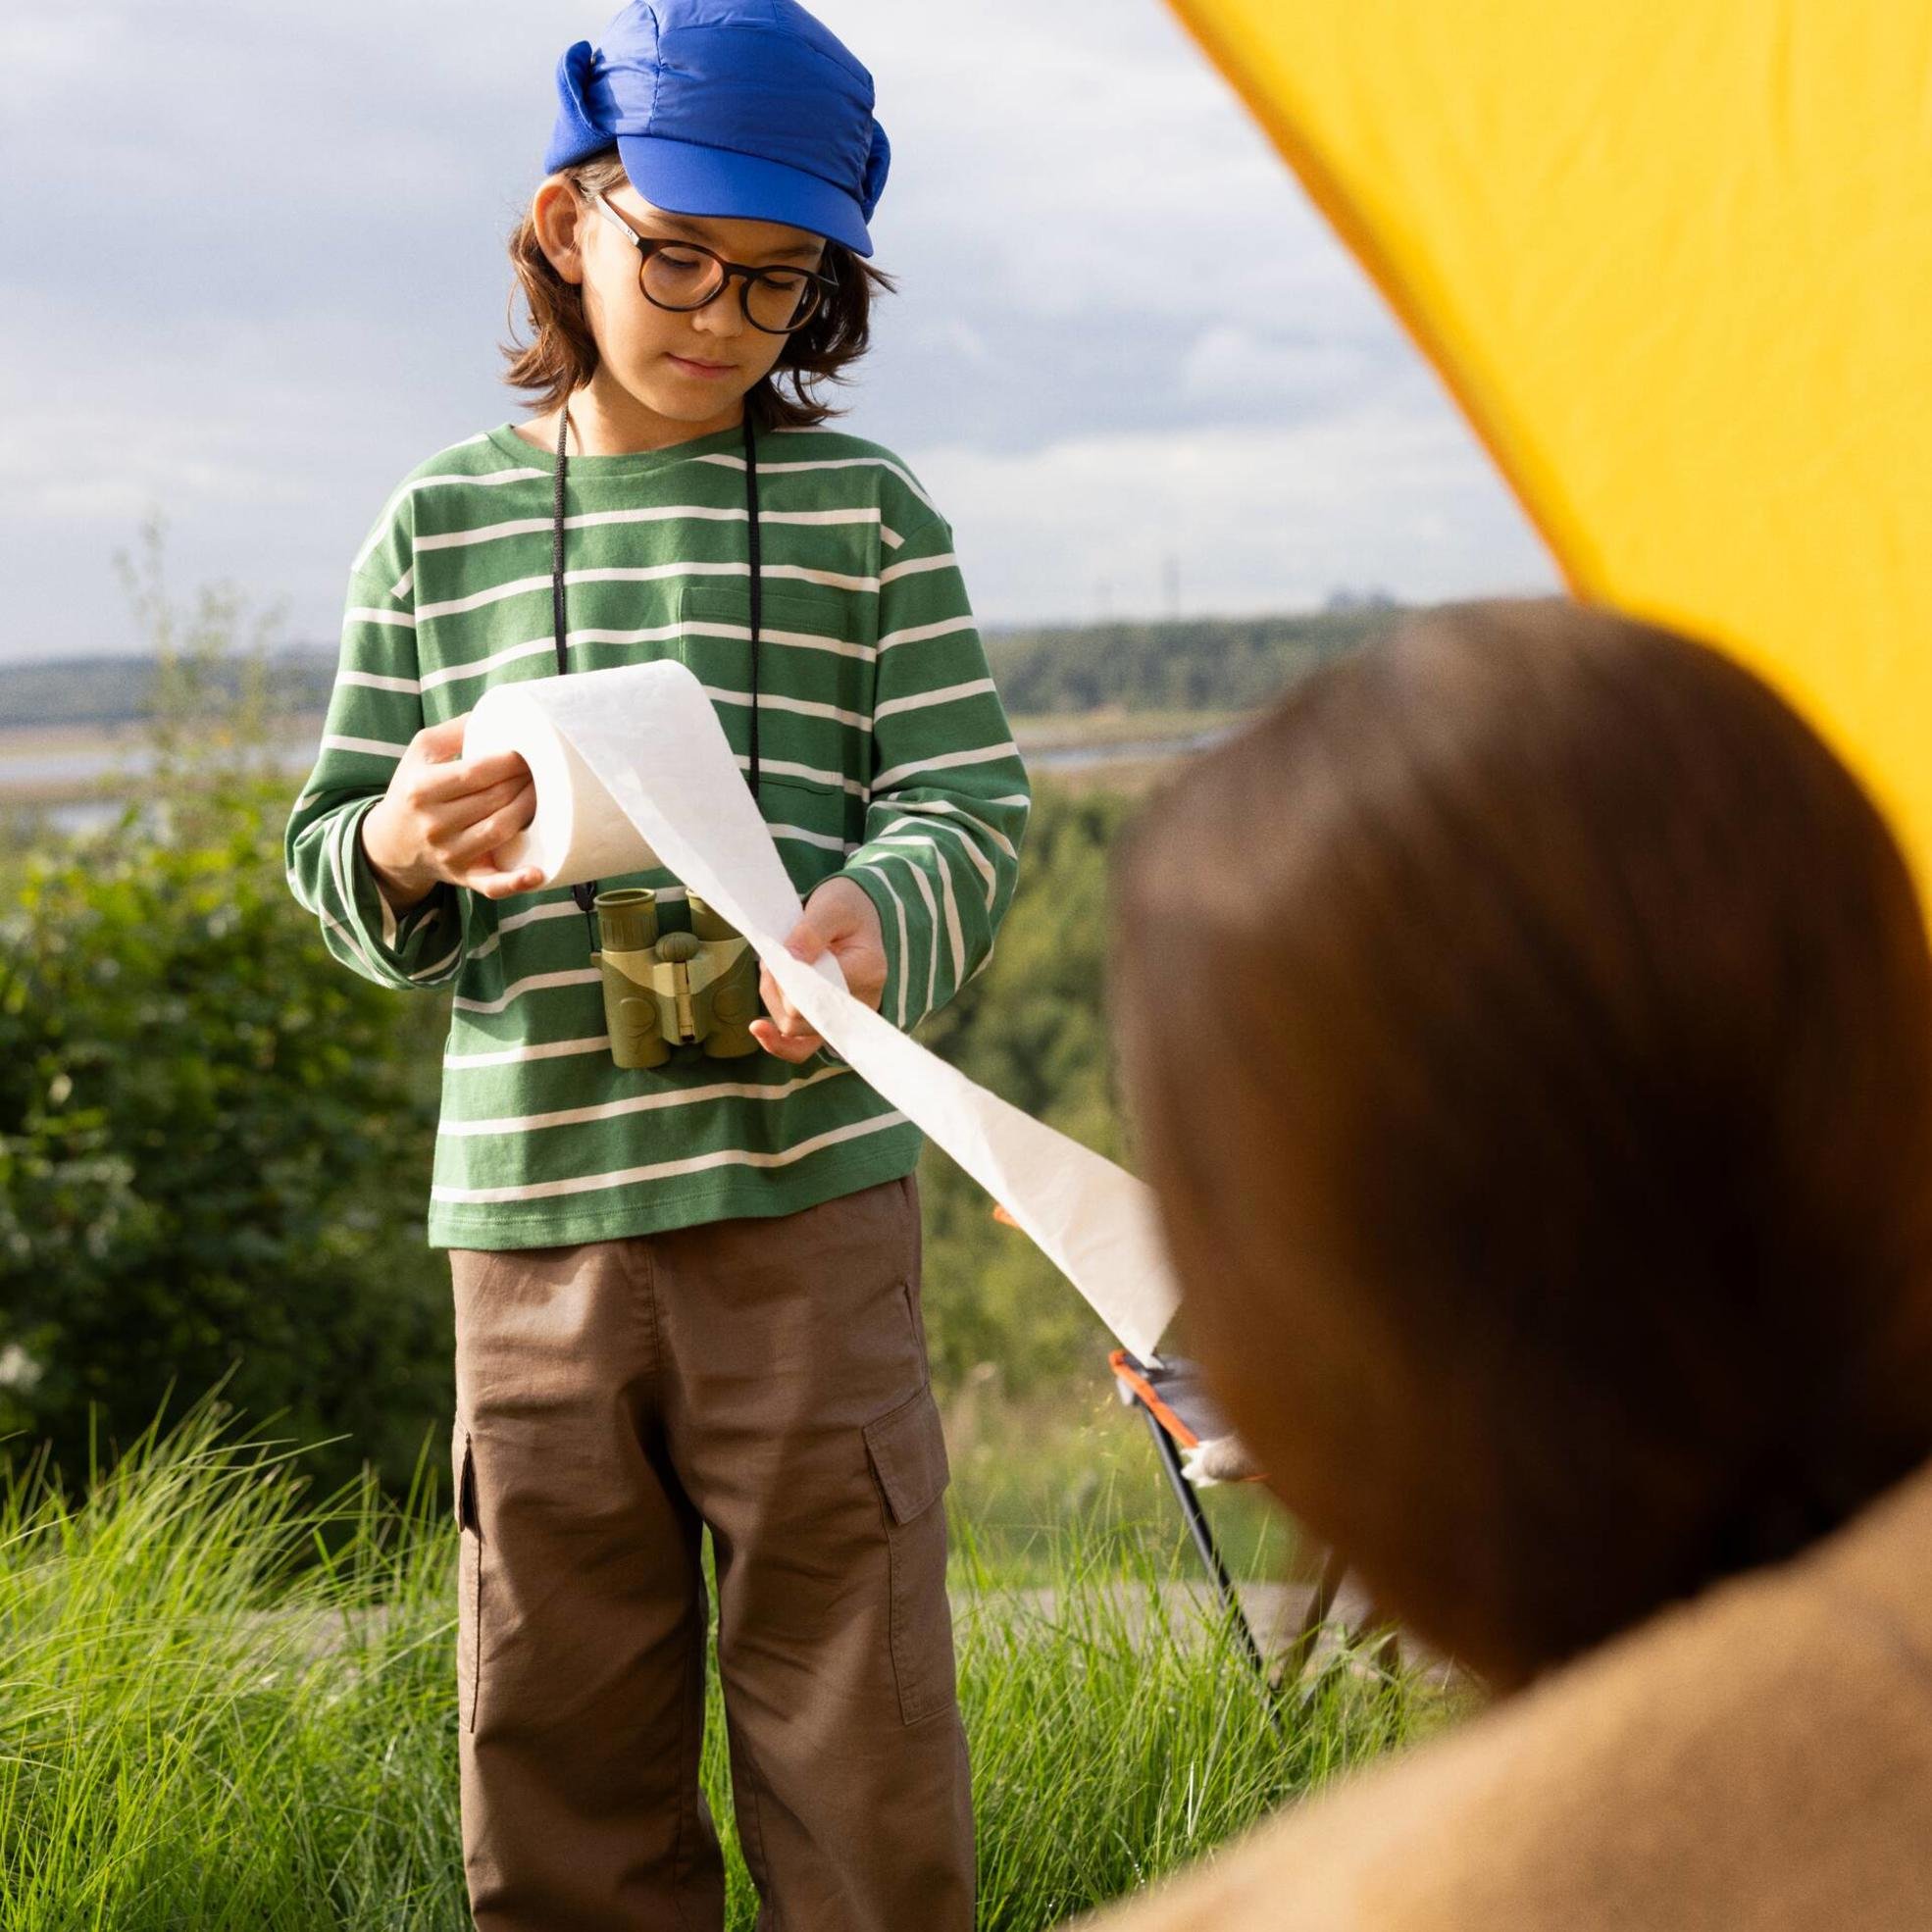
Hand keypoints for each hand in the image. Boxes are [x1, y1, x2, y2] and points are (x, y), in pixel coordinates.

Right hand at [360, 714, 545, 907]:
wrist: (390, 843)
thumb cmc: (414, 788)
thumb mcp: (421, 752)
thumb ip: (455, 731)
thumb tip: (496, 712)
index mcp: (422, 789)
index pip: (475, 773)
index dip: (509, 761)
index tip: (528, 751)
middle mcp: (434, 823)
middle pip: (493, 800)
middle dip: (524, 782)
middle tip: (545, 769)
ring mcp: (450, 853)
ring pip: (500, 831)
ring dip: (528, 811)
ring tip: (545, 795)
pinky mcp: (464, 877)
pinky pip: (492, 886)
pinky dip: (516, 882)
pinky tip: (538, 873)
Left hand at [750, 876, 885, 1062]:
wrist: (859, 915)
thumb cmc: (847, 907)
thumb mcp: (831, 906)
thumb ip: (810, 932)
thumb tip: (788, 960)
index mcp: (868, 969)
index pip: (817, 993)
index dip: (786, 980)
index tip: (776, 955)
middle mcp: (861, 1002)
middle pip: (802, 1017)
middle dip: (775, 989)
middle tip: (772, 958)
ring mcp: (844, 1017)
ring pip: (794, 1030)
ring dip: (773, 1000)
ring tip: (773, 968)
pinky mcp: (828, 1023)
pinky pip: (802, 1047)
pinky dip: (776, 1039)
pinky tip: (759, 1027)